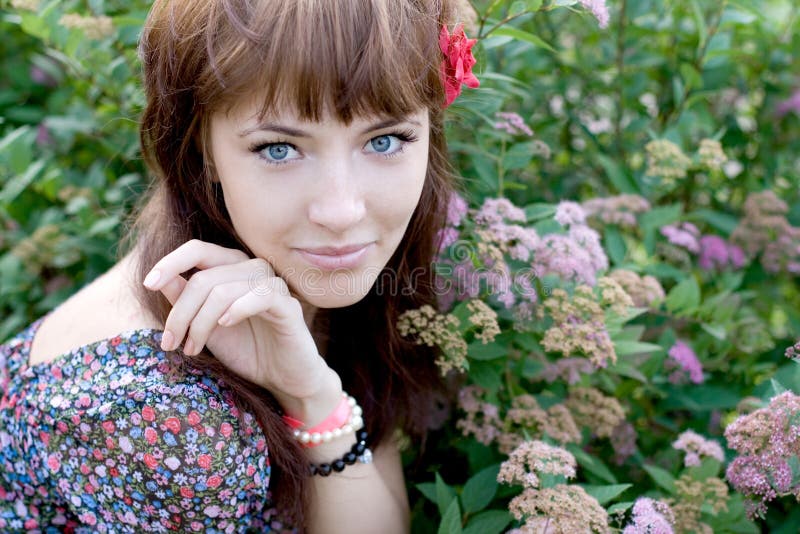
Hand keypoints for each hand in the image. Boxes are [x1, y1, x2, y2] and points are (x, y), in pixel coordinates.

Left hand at [142, 239, 338, 415]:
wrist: (283, 379)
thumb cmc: (246, 350)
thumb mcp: (205, 327)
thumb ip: (185, 301)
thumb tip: (159, 278)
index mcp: (232, 269)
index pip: (197, 250)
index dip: (170, 262)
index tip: (148, 284)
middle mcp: (253, 270)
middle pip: (204, 277)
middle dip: (180, 312)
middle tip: (171, 343)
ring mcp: (273, 286)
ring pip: (224, 290)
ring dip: (201, 322)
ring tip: (193, 348)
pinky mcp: (289, 307)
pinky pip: (261, 295)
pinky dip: (238, 309)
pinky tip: (225, 325)